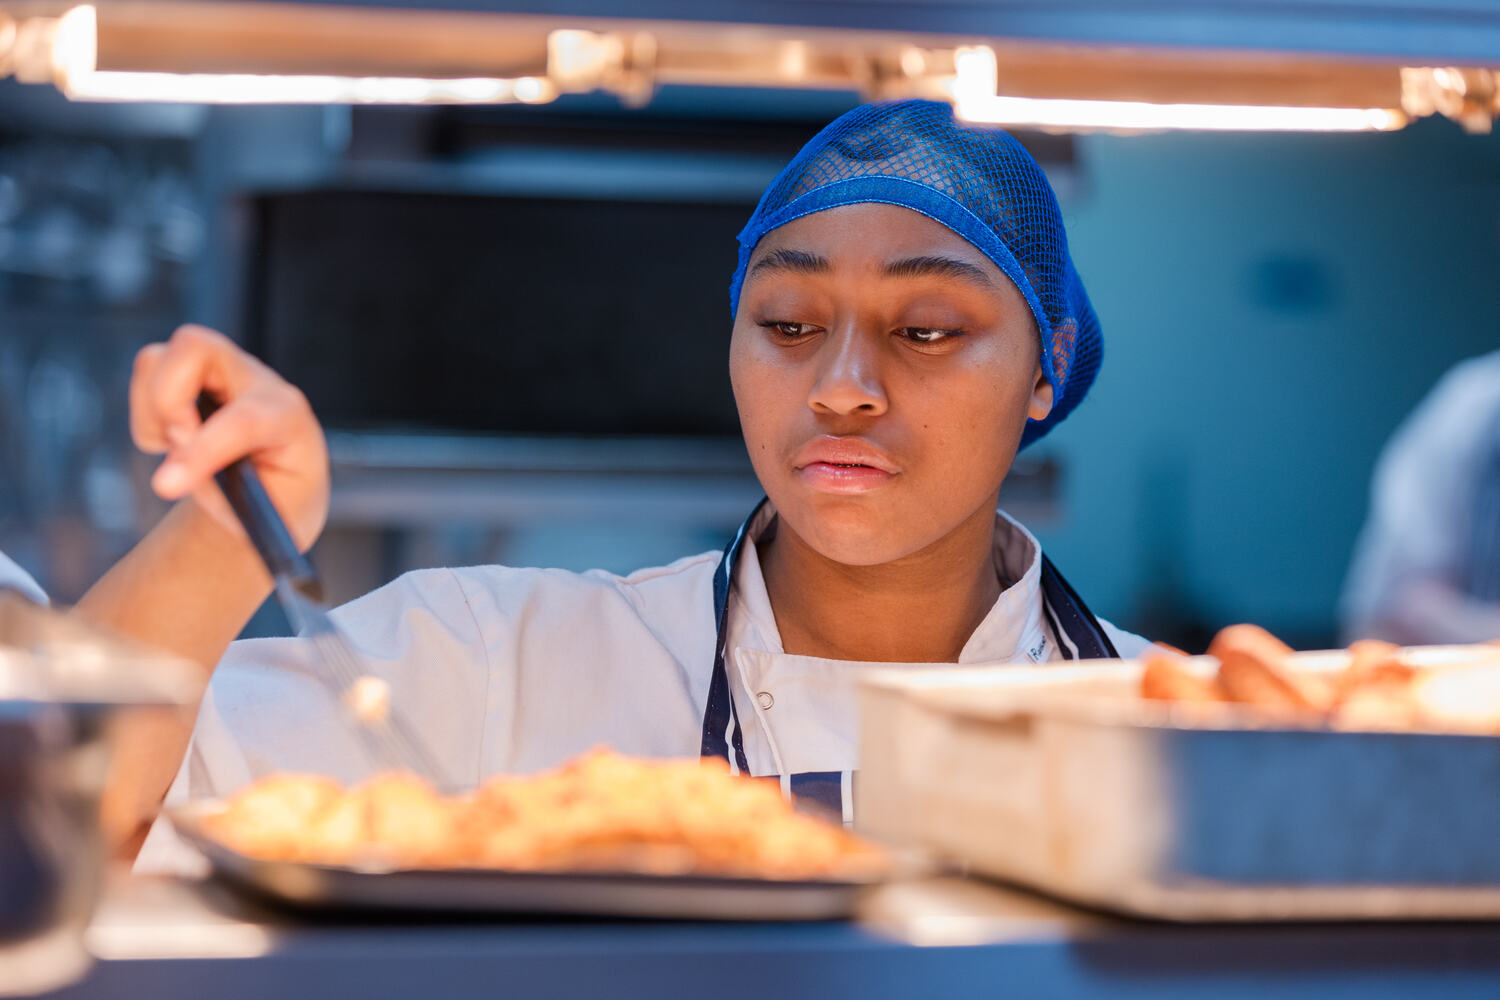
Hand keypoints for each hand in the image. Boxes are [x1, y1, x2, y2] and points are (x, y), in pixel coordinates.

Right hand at [130, 325, 329, 550]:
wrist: (278, 484)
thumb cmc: (277, 498)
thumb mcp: (270, 514)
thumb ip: (228, 497)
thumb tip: (171, 478)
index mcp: (288, 416)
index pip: (244, 419)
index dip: (204, 449)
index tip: (167, 486)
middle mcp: (254, 379)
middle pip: (196, 346)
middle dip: (167, 403)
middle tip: (175, 449)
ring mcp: (219, 368)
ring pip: (159, 359)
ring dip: (153, 414)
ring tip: (180, 451)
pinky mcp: (188, 371)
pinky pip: (146, 372)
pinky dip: (145, 414)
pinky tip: (174, 440)